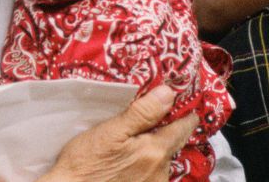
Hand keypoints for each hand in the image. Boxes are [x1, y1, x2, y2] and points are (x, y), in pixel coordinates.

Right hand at [39, 85, 193, 181]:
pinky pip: (154, 174)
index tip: (183, 104)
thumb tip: (168, 94)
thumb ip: (142, 113)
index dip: (184, 114)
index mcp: (154, 151)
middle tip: (149, 121)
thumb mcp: (110, 131)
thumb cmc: (84, 162)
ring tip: (134, 143)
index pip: (183, 128)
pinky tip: (130, 161)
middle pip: (173, 144)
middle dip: (165, 131)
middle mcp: (160, 172)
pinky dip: (147, 164)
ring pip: (163, 160)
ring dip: (155, 150)